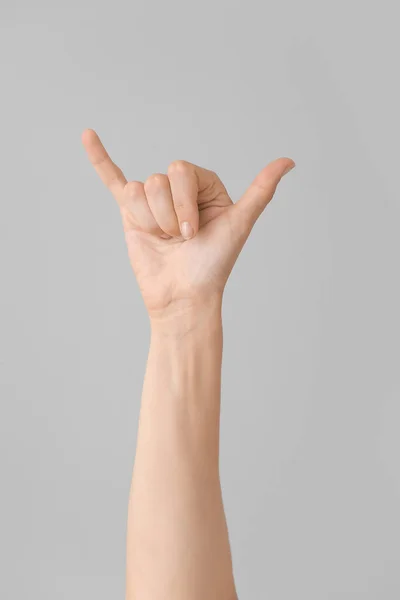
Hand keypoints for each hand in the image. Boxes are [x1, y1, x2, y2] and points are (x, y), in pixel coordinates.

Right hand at [82, 129, 294, 320]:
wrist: (182, 297)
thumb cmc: (212, 265)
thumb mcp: (239, 223)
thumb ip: (261, 190)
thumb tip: (289, 161)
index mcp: (203, 185)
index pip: (180, 171)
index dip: (185, 204)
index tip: (195, 232)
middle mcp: (178, 189)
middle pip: (157, 180)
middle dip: (167, 215)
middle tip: (179, 239)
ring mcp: (152, 200)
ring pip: (137, 190)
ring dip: (150, 221)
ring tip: (163, 240)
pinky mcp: (130, 213)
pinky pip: (112, 179)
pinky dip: (99, 158)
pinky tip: (88, 136)